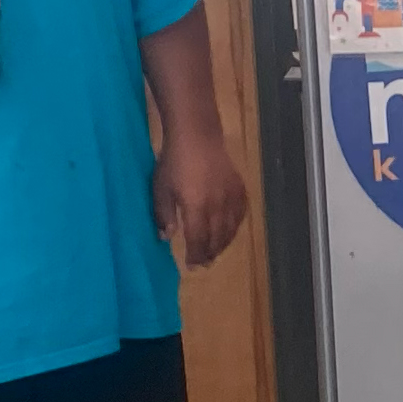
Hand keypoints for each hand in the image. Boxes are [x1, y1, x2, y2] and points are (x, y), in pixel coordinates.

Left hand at [153, 130, 248, 269]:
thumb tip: (166, 237)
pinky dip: (236, 226)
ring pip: (231, 228)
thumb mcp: (161, 188)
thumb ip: (164, 214)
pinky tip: (230, 230)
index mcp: (196, 206)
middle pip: (217, 237)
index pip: (198, 239)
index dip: (196, 255)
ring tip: (215, 251)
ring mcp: (231, 196)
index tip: (192, 267)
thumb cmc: (173, 161)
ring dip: (223, 243)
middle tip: (203, 263)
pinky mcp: (239, 188)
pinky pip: (241, 214)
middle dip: (210, 253)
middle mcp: (217, 205)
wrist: (197, 134)